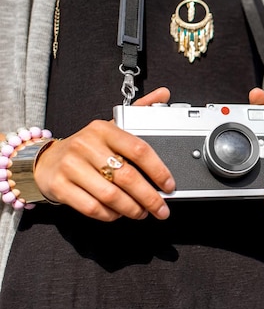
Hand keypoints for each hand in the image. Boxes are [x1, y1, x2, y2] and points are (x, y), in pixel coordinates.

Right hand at [33, 87, 175, 220]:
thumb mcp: (111, 126)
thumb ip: (139, 110)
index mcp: (103, 128)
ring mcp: (71, 166)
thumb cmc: (88, 146)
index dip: (159, 170)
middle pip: (127, 177)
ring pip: (110, 195)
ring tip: (142, 212)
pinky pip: (92, 207)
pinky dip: (110, 214)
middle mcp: (86, 145)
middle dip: (149, 198)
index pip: (139, 149)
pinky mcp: (60, 186)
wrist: (48, 160)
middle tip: (161, 209)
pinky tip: (118, 214)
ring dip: (132, 209)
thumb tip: (164, 93)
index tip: (169, 185)